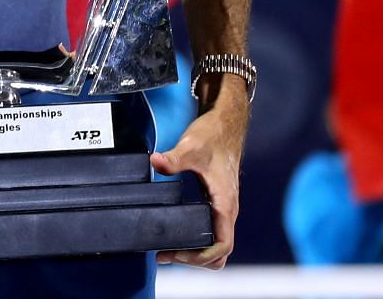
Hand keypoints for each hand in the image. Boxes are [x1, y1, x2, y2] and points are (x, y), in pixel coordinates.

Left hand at [152, 81, 248, 267]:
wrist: (225, 123)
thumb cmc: (213, 136)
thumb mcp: (191, 146)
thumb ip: (173, 158)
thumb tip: (155, 162)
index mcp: (225, 204)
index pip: (222, 246)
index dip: (201, 257)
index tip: (177, 254)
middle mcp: (227, 210)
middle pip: (219, 252)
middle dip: (194, 259)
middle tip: (166, 254)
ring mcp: (223, 207)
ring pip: (216, 243)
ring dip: (196, 251)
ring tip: (169, 249)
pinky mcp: (217, 202)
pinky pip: (212, 232)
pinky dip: (198, 240)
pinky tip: (177, 233)